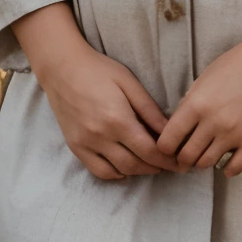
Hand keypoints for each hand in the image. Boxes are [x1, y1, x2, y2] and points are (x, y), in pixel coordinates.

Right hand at [13, 3, 176, 181]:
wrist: (61, 68)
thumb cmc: (99, 70)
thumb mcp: (130, 83)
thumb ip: (150, 110)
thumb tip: (170, 131)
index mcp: (118, 119)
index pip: (150, 151)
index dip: (168, 161)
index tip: (180, 163)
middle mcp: (101, 136)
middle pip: (136, 164)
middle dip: (158, 168)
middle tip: (171, 165)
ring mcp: (85, 144)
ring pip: (119, 171)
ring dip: (139, 171)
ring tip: (152, 165)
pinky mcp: (75, 147)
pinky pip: (98, 171)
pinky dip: (116, 173)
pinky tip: (126, 167)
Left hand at [155, 3, 241, 176]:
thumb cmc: (234, 65)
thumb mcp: (203, 80)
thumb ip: (189, 104)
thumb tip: (177, 127)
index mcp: (195, 104)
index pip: (168, 141)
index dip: (164, 148)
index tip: (169, 148)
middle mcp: (212, 122)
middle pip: (186, 156)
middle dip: (182, 159)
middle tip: (185, 156)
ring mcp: (234, 133)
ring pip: (207, 164)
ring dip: (203, 162)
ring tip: (205, 155)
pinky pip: (235, 168)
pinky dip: (227, 169)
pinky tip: (226, 161)